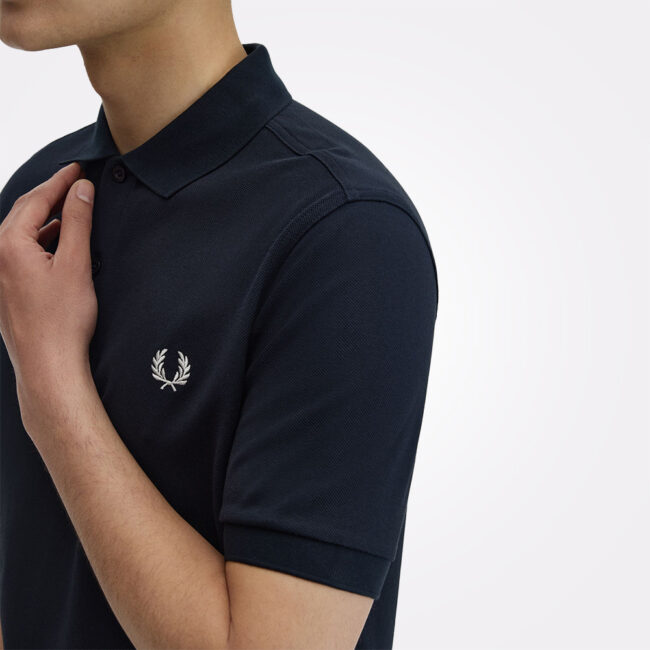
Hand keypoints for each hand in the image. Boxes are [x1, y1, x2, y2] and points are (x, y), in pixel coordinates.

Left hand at [0, 162, 96, 430]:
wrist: (47, 365)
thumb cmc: (62, 321)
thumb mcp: (75, 264)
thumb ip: (77, 222)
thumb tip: (81, 190)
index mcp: (9, 244)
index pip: (36, 200)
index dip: (59, 182)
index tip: (77, 168)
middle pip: (23, 213)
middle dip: (49, 196)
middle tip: (74, 183)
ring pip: (21, 233)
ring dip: (45, 219)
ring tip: (71, 210)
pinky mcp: (5, 289)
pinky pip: (20, 252)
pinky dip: (40, 240)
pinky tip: (58, 244)